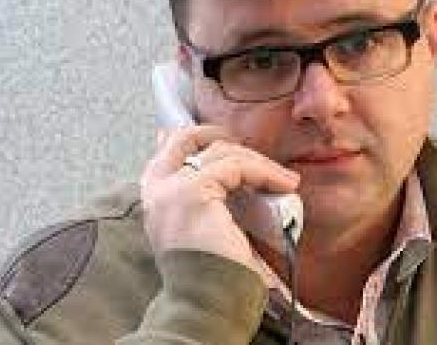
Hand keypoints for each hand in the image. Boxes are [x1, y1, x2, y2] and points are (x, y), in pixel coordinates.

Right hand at [141, 125, 299, 271]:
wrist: (208, 301)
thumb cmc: (211, 273)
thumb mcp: (205, 228)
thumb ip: (207, 199)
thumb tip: (227, 175)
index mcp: (153, 200)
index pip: (165, 151)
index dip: (194, 137)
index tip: (222, 138)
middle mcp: (155, 190)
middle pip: (186, 139)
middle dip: (218, 135)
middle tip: (250, 149)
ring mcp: (171, 188)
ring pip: (220, 152)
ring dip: (257, 161)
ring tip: (281, 178)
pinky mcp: (193, 190)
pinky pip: (237, 166)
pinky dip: (265, 172)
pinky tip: (284, 184)